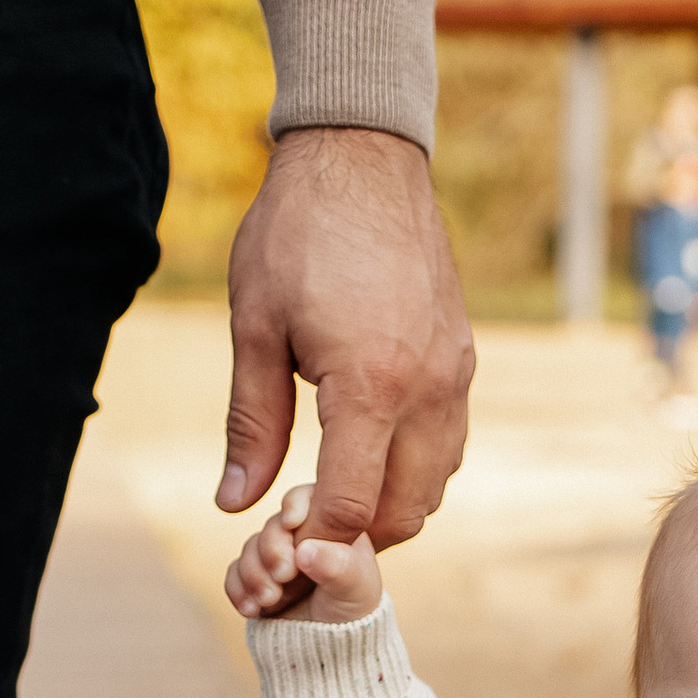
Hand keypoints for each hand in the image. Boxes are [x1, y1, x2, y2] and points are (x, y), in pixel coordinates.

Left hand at [216, 127, 473, 552]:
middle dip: (354, 537)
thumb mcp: (254, 327)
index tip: (279, 539)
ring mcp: (455, 374)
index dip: (314, 538)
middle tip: (302, 526)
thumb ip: (250, 422)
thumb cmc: (297, 233)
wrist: (362, 157)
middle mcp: (428, 388)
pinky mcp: (464, 358)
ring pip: (436, 483)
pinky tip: (369, 449)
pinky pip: (449, 442)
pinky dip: (415, 467)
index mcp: (371, 384)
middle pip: (405, 511)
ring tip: (334, 490)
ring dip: (390, 505)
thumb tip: (233, 501)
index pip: (353, 505)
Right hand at [224, 482, 384, 625]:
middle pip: (275, 525)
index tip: (292, 523)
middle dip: (272, 550)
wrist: (327, 654)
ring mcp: (278, 556)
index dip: (296, 505)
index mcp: (334, 526)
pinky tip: (250, 609)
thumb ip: (337, 567)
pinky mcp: (257, 578)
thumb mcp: (354, 591)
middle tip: (283, 576)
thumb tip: (305, 549)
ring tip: (270, 600)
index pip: (310, 498)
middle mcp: (304, 537)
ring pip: (251, 548)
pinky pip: (235, 573)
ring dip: (255, 574)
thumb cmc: (351, 616)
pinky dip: (238, 590)